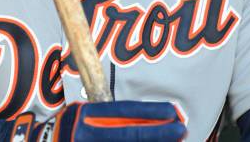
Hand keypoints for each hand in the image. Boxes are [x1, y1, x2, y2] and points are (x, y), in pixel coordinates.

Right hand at [52, 100, 185, 140]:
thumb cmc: (67, 128)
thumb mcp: (83, 114)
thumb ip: (107, 116)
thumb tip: (142, 119)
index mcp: (88, 116)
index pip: (125, 113)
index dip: (150, 113)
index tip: (172, 112)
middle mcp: (90, 134)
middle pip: (131, 135)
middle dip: (159, 133)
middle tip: (182, 128)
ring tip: (174, 140)